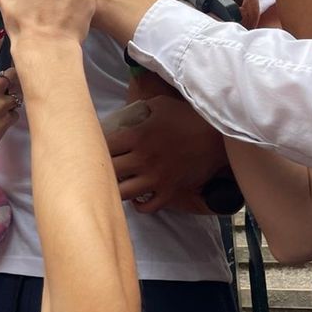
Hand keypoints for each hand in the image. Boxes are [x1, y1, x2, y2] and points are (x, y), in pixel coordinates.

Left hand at [106, 95, 225, 212]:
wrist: (216, 138)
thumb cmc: (187, 118)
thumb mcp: (160, 104)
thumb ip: (139, 108)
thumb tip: (125, 113)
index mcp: (136, 136)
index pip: (103, 146)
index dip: (95, 146)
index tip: (95, 146)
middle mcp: (142, 160)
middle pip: (108, 170)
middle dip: (101, 168)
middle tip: (101, 166)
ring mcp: (155, 179)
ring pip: (122, 193)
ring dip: (117, 188)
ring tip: (117, 183)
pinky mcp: (168, 192)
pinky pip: (146, 207)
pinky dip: (138, 204)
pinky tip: (137, 196)